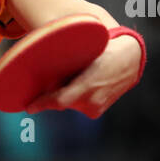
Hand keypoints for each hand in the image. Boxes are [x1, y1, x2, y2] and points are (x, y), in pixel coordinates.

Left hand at [25, 33, 142, 118]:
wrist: (130, 59)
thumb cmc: (105, 49)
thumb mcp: (86, 50)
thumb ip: (66, 60)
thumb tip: (44, 61)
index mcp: (88, 85)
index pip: (59, 100)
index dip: (42, 104)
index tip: (29, 107)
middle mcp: (92, 101)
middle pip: (62, 101)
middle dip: (53, 93)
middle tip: (49, 82)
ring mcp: (96, 108)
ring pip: (69, 103)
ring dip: (66, 93)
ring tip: (76, 77)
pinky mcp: (97, 111)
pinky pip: (77, 104)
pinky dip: (75, 96)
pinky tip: (81, 84)